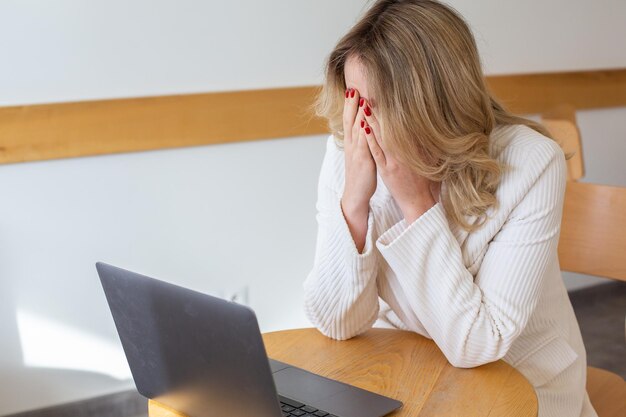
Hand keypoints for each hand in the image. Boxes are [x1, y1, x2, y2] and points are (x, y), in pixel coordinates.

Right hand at [341, 88, 376, 213]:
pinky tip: (367, 121)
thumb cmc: (361, 176)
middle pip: (350, 120)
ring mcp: (357, 152)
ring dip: (357, 112)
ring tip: (359, 98)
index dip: (349, 105)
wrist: (355, 195)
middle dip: (351, 104)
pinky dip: (365, 130)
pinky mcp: (364, 160)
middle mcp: (352, 145)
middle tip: (352, 87)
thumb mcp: (360, 156)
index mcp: (351, 144)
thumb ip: (362, 142)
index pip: (349, 120)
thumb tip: (365, 130)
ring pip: (356, 128)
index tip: (351, 90)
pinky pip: (365, 142)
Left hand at [360, 99, 437, 223]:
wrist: (420, 203)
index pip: (403, 124)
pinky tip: (365, 127)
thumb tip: (425, 126)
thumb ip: (426, 143)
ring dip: (373, 120)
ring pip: (382, 136)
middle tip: (373, 93)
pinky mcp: (386, 170)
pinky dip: (371, 139)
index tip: (388, 95)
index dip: (395, 109)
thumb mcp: (431, 159)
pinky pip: (377, 152)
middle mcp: (404, 152)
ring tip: (365, 104)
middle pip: (390, 126)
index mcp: (415, 148)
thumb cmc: (428, 182)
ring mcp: (394, 161)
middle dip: (381, 109)